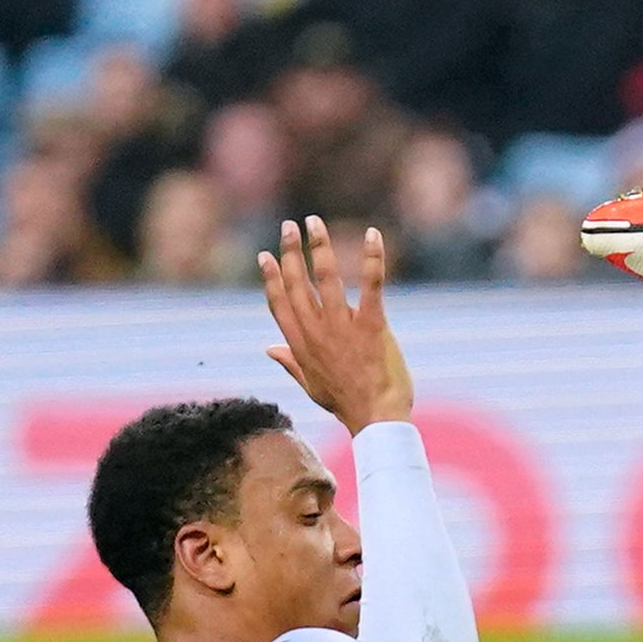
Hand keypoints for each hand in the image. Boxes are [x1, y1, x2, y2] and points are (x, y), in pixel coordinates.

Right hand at [258, 217, 414, 435]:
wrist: (376, 419)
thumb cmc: (346, 403)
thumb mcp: (310, 385)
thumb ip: (290, 361)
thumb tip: (268, 349)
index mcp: (300, 344)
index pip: (279, 304)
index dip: (272, 278)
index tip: (266, 256)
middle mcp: (316, 331)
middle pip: (297, 284)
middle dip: (291, 252)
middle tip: (289, 226)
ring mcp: (343, 327)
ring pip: (326, 278)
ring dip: (319, 246)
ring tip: (314, 222)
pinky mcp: (372, 325)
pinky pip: (371, 285)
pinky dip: (372, 257)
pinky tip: (372, 234)